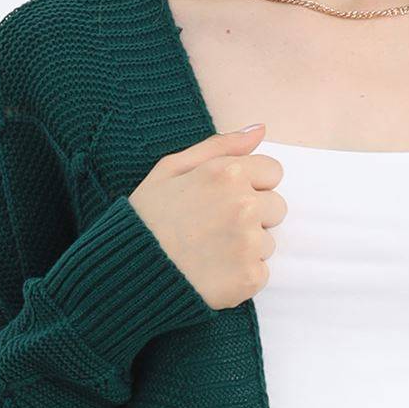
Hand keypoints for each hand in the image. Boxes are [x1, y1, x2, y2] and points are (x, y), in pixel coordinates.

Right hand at [128, 126, 285, 308]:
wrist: (132, 272)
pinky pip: (261, 272)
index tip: (226, 198)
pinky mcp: (250, 277)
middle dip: (254, 216)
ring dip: (246, 248)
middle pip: (277, 207)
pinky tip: (214, 272)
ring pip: (268, 242)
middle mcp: (244, 205)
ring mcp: (249, 243)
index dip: (252, 184)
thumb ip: (220, 146)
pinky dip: (241, 275)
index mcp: (228, 173)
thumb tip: (260, 130)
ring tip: (210, 251)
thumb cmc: (148, 217)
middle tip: (215, 227)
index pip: (273, 172)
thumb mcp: (172, 168)